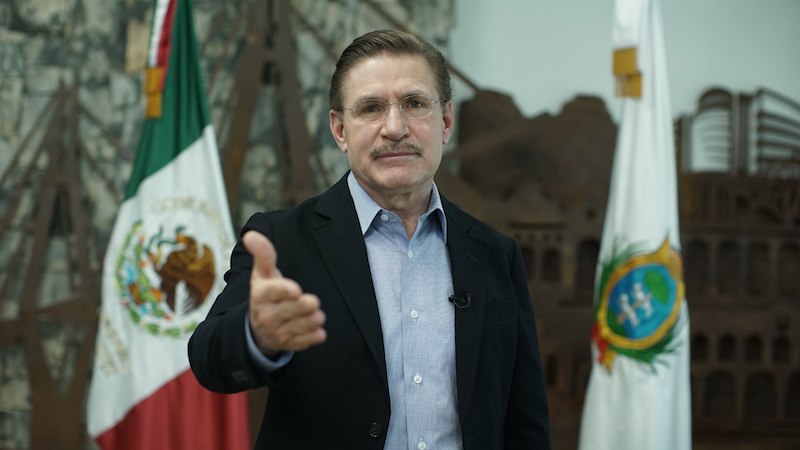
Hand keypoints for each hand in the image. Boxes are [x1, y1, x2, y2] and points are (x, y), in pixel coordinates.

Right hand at [243, 230, 326, 354]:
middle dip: (304, 306)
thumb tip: (251, 235)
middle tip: (313, 302)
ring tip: (318, 315)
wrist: (257, 328)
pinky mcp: (287, 343)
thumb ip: (262, 254)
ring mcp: (276, 331)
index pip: (271, 292)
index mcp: (260, 295)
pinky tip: (319, 331)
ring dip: (312, 321)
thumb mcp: (262, 274)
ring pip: (298, 327)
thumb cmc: (265, 294)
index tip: (296, 290)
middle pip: (289, 310)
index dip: (284, 290)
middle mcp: (266, 315)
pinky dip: (313, 337)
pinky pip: (303, 342)